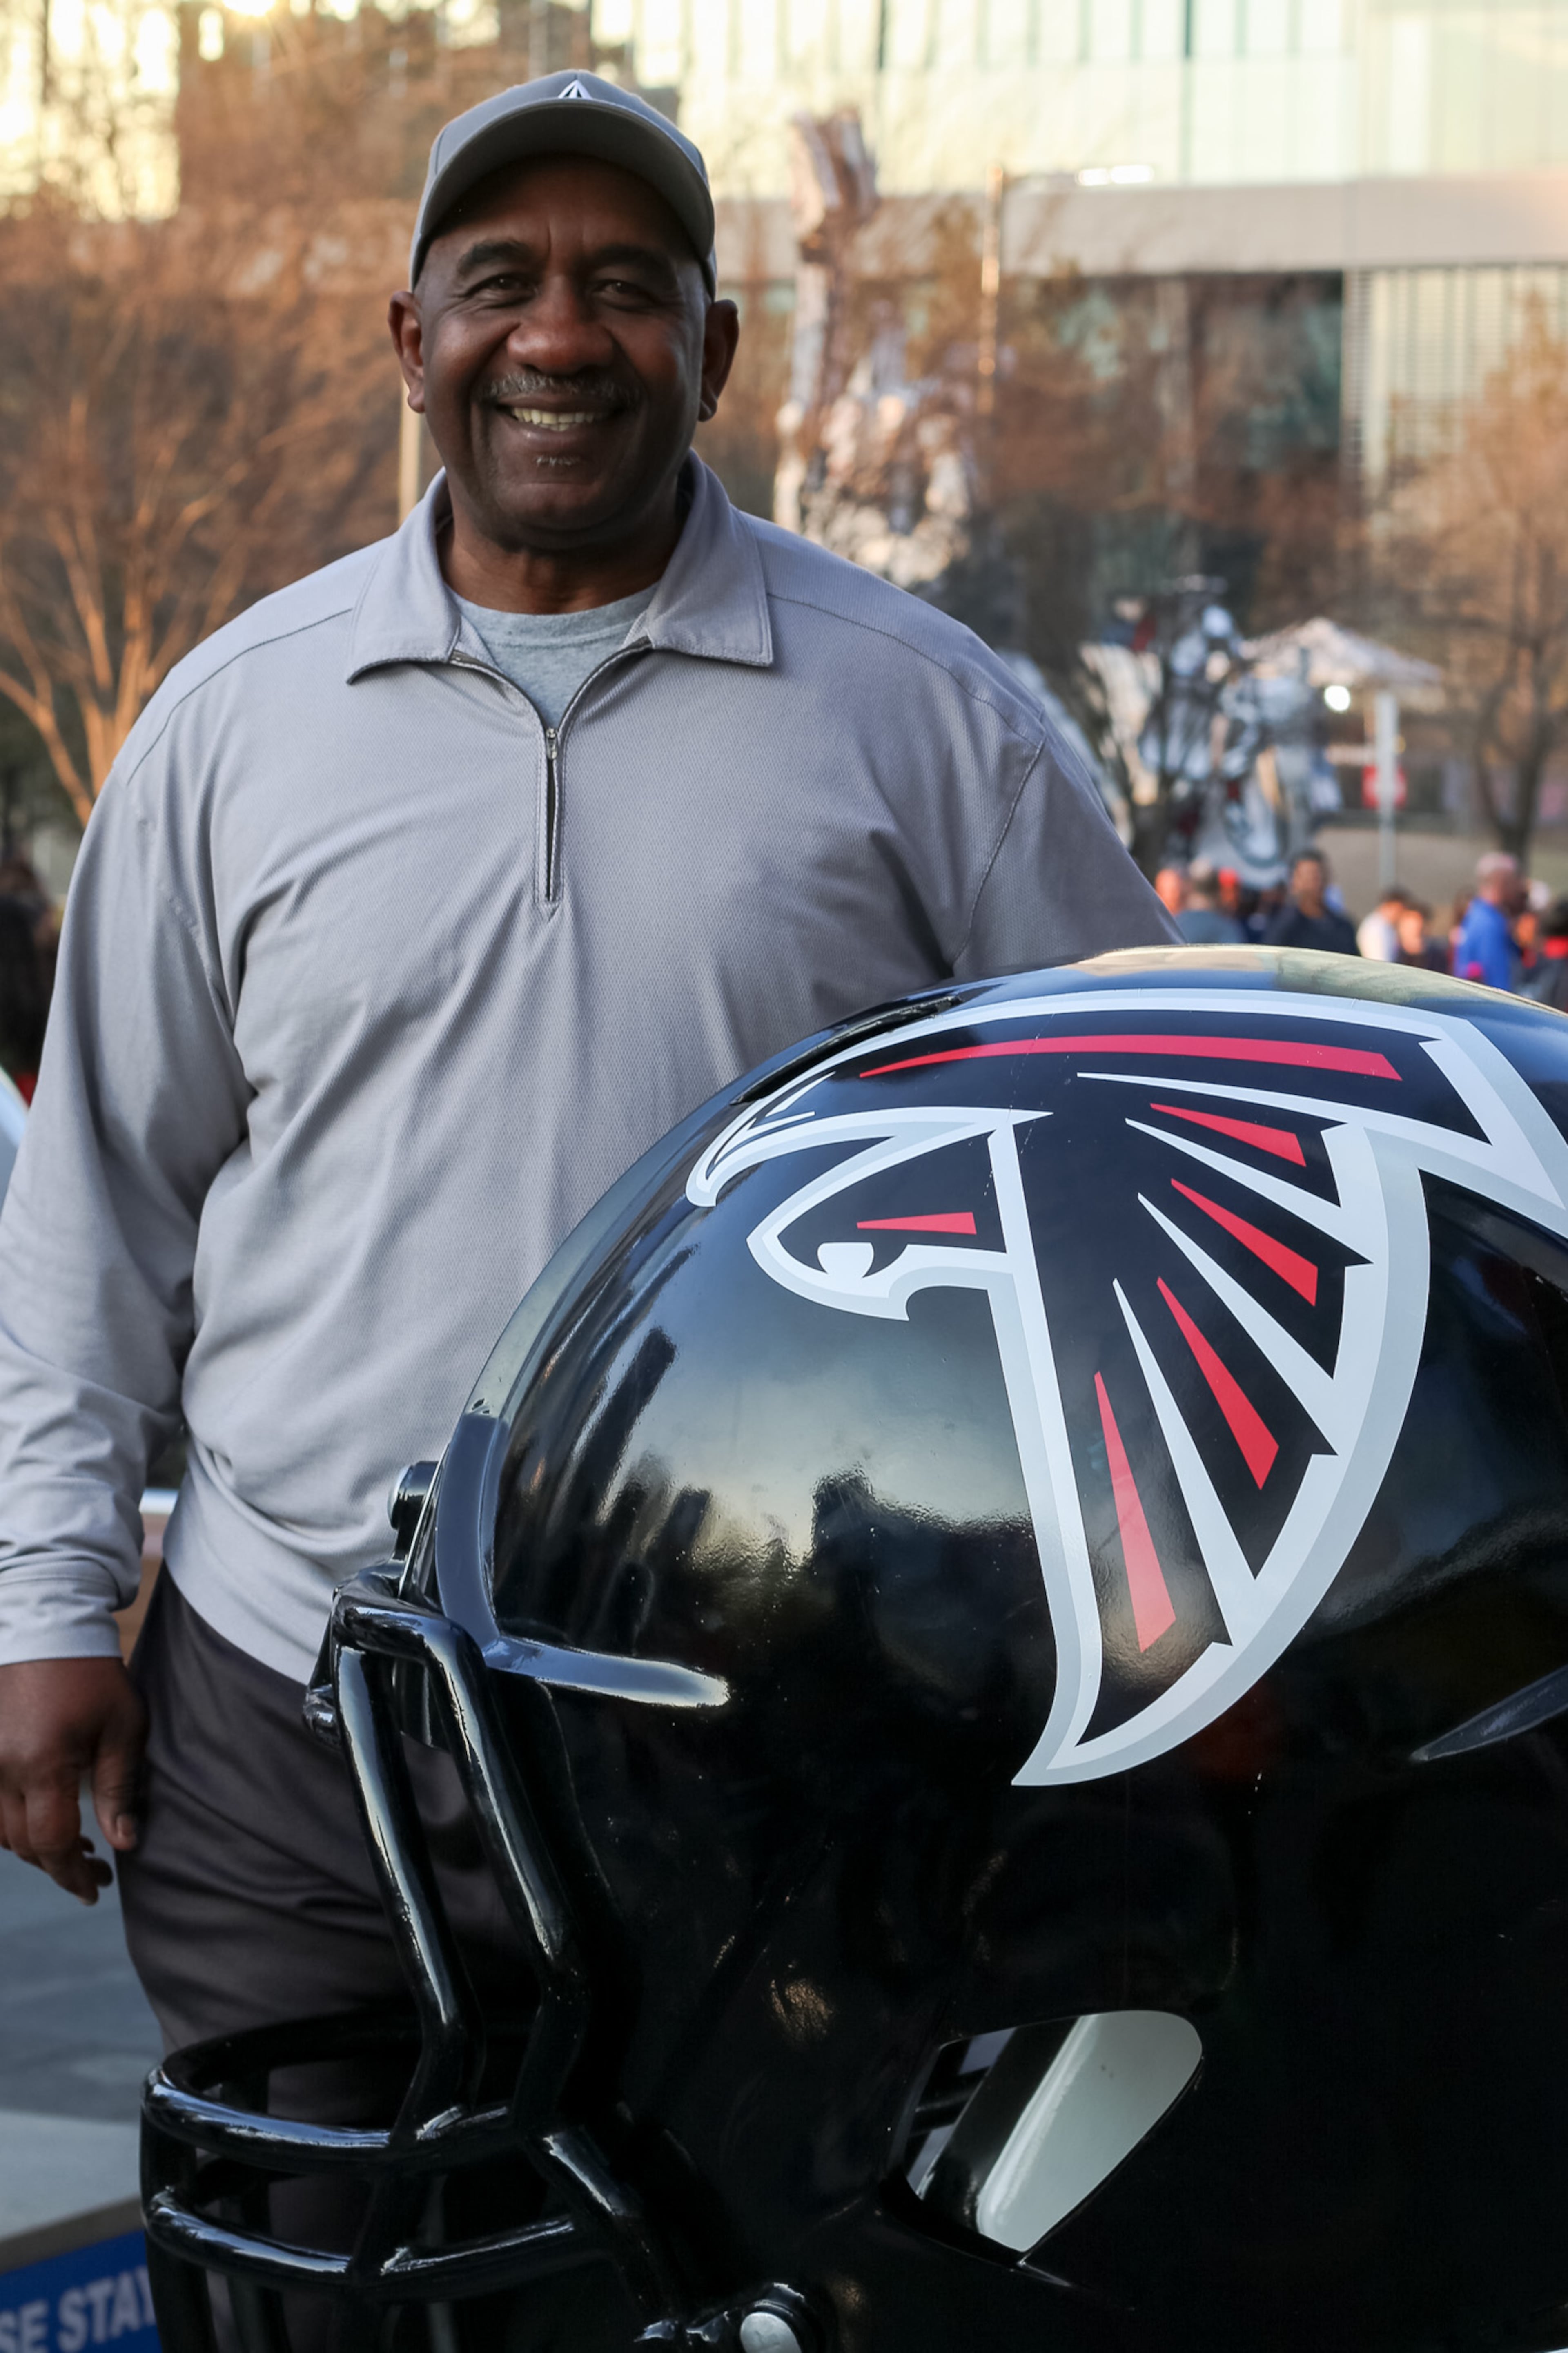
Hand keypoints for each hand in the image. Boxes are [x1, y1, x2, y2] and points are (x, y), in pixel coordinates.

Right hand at [0, 1658, 147, 1903]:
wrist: (47, 1626)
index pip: (50, 1843)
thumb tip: (124, 1843)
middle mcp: (1, 1769)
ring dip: (34, 1848)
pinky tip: (42, 1823)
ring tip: (74, 1851)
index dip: (72, 1873)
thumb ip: (120, 1788)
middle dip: (58, 1866)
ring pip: (1, 1831)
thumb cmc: (93, 1674)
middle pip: (23, 1844)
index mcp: (41, 1765)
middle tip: (95, 1872)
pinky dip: (13, 1825)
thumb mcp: (122, 1727)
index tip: (94, 1888)